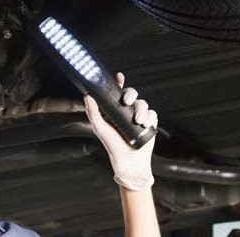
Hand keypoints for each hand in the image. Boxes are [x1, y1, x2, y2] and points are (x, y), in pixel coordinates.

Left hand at [84, 73, 157, 190]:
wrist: (130, 162)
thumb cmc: (113, 146)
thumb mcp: (100, 129)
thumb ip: (93, 113)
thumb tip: (87, 97)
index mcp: (114, 110)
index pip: (116, 93)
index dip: (118, 83)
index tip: (119, 77)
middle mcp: (126, 111)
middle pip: (132, 94)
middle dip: (131, 94)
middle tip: (127, 101)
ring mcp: (138, 116)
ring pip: (143, 103)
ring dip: (141, 110)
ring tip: (138, 121)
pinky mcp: (149, 122)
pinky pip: (152, 113)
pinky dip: (149, 118)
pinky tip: (145, 125)